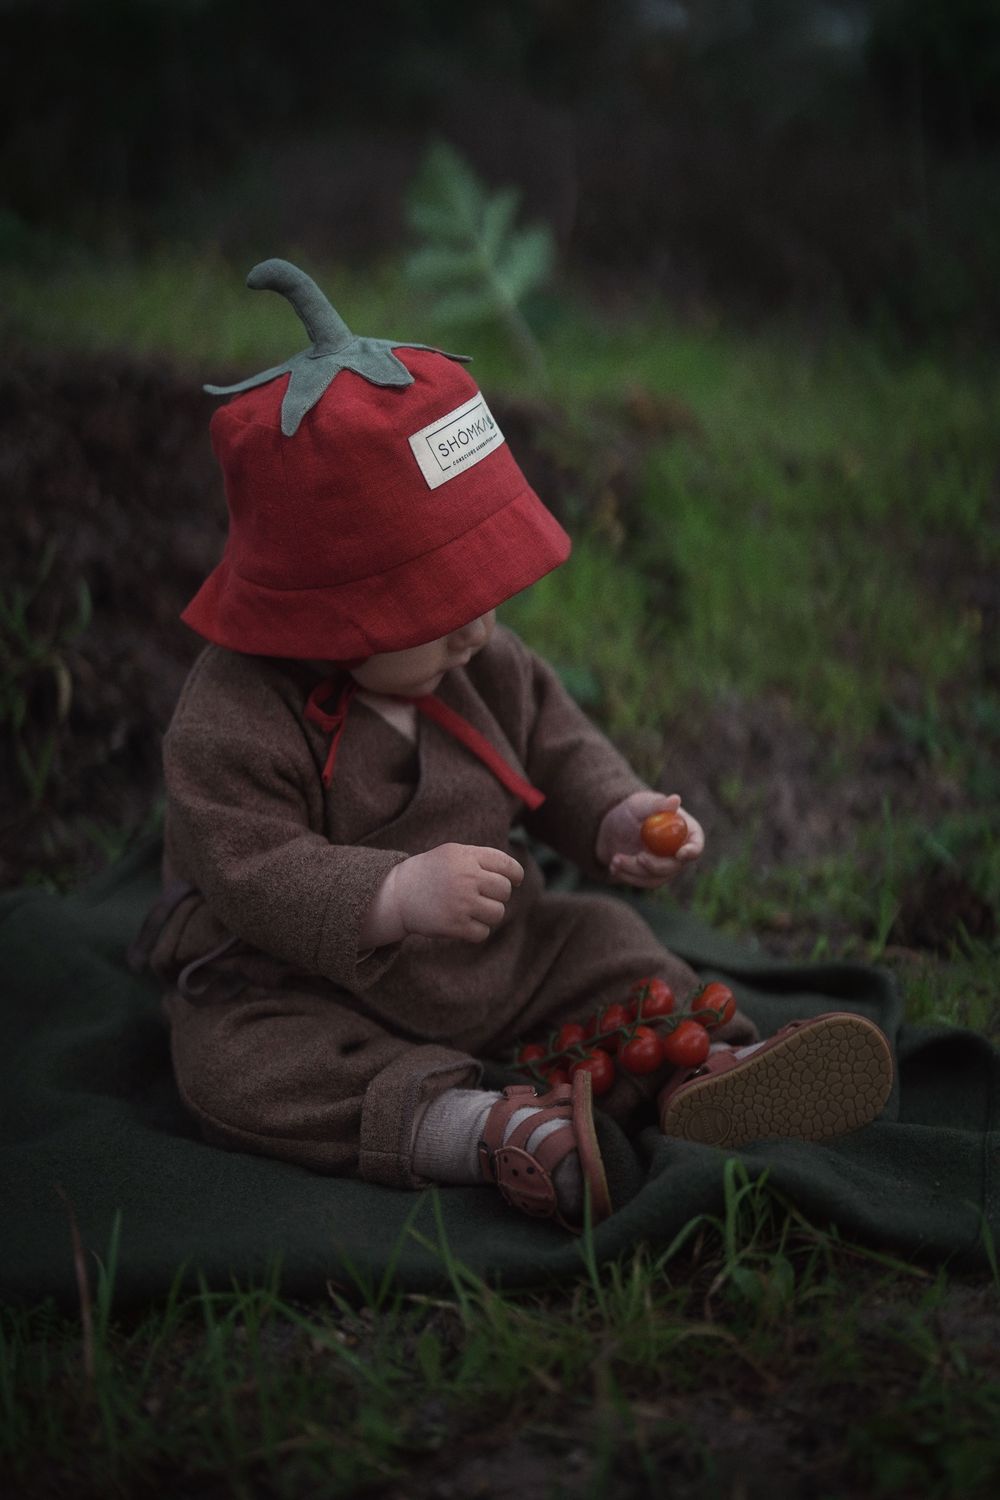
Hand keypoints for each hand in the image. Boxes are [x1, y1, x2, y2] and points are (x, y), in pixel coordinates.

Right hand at [359, 844, 523, 947]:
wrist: (398, 894)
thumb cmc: (431, 872)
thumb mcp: (453, 854)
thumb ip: (482, 859)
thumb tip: (516, 876)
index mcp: (466, 857)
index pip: (507, 866)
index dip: (515, 875)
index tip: (514, 881)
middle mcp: (465, 877)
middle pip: (505, 891)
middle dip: (498, 895)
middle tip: (482, 896)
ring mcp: (461, 902)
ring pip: (498, 913)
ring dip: (488, 914)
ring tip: (471, 910)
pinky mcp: (455, 925)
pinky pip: (483, 932)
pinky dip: (476, 930)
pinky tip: (463, 923)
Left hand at [596, 791, 703, 889]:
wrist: (613, 829)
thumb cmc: (631, 812)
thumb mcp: (640, 804)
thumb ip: (657, 804)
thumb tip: (676, 800)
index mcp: (684, 830)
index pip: (696, 843)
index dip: (692, 851)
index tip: (680, 853)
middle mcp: (679, 851)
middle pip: (675, 866)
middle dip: (654, 865)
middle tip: (638, 857)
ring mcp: (666, 867)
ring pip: (656, 877)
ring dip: (633, 870)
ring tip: (615, 858)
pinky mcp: (651, 877)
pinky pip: (642, 883)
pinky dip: (626, 875)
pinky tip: (614, 865)